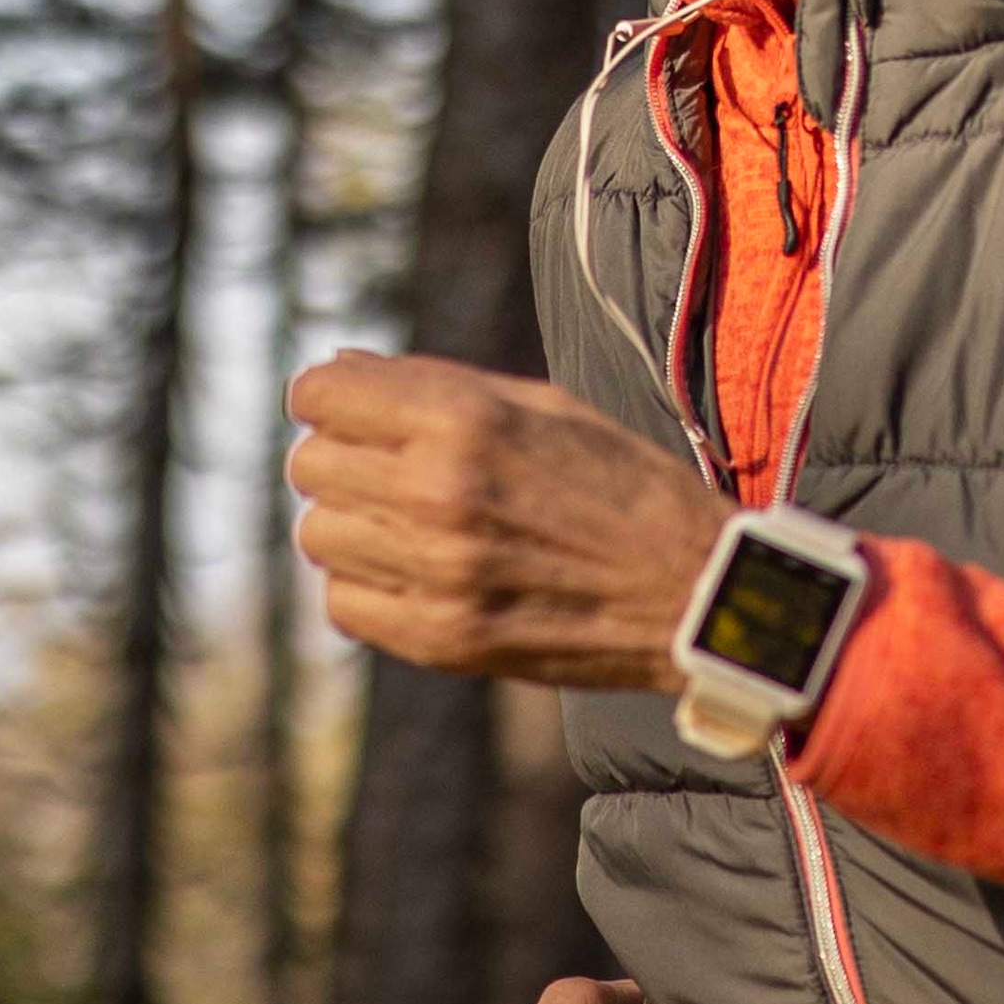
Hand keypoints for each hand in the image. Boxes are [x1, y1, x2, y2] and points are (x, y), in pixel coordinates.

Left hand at [287, 350, 734, 689]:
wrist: (694, 592)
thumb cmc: (623, 486)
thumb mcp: (543, 405)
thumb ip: (434, 383)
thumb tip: (337, 365)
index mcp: (466, 420)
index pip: (320, 393)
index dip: (331, 397)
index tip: (353, 411)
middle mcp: (440, 492)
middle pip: (309, 464)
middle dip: (342, 458)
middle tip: (392, 471)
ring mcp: (437, 572)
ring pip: (318, 534)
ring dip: (353, 525)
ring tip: (410, 526)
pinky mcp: (442, 638)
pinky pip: (342, 602)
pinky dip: (367, 587)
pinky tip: (416, 574)